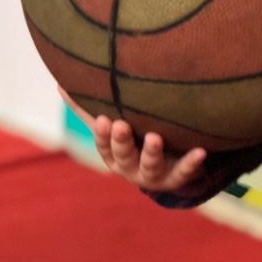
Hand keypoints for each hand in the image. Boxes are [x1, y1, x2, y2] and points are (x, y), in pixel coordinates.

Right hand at [57, 86, 207, 190]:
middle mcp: (131, 168)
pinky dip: (192, 163)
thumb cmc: (134, 142)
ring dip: (152, 153)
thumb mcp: (112, 128)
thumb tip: (60, 83)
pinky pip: (185, 172)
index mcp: (113, 156)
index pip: (104, 146)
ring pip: (151, 167)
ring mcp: (154, 175)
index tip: (103, 119)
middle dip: (121, 142)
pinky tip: (201, 151)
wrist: (168, 169)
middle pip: (124, 157)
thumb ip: (89, 109)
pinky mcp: (178, 177)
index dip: (102, 135)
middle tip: (121, 125)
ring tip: (154, 138)